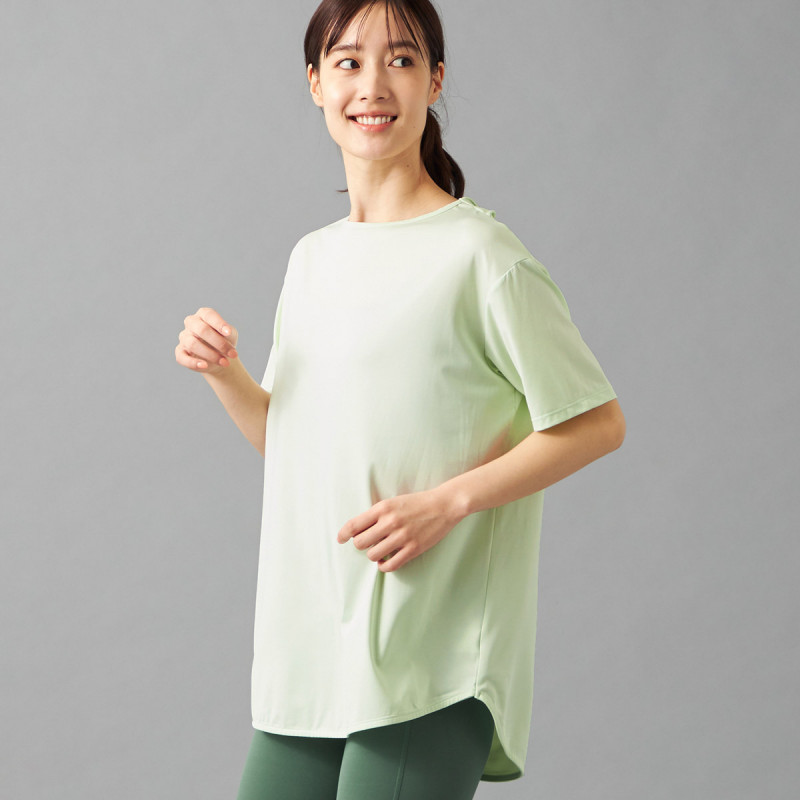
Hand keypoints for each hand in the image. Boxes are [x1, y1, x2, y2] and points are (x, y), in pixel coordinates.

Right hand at [175, 307, 238, 375]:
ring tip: (225, 363)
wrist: (220, 357)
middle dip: (219, 343)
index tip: (228, 333)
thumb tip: (225, 333)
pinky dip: (193, 363)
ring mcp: (184, 337)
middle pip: (201, 329)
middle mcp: (191, 323)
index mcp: (203, 315)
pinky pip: (182, 357)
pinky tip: (205, 366)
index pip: (209, 315)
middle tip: (233, 354)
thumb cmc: (225, 341)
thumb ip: (228, 332)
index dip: (219, 323)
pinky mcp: (180, 352)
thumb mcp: (231, 335)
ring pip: (193, 344)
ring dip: (211, 355)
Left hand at [336, 488, 463, 572]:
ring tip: (379, 551)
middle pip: (360, 543)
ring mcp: (402, 537)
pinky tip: (385, 561)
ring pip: (373, 555)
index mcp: (383, 508)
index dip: (344, 534)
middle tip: (368, 543)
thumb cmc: (417, 502)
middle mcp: (390, 522)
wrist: (444, 505)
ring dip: (373, 555)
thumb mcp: (393, 502)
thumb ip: (376, 514)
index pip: (354, 524)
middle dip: (361, 544)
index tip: (340, 539)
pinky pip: (390, 565)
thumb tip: (357, 530)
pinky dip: (384, 566)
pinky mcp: (413, 549)